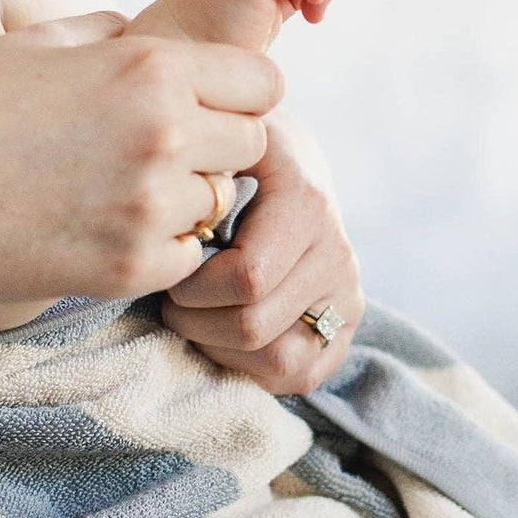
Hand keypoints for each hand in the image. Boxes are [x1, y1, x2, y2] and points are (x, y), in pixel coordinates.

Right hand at [0, 12, 283, 357]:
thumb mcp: (36, 44)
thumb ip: (109, 35)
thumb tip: (142, 36)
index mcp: (149, 69)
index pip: (264, 79)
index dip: (239, 89)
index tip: (208, 101)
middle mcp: (167, 135)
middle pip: (254, 141)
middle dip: (220, 140)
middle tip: (165, 147)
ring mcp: (153, 208)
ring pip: (222, 200)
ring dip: (191, 194)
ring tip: (127, 189)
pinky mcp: (133, 267)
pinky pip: (189, 254)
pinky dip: (165, 244)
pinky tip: (113, 227)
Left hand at [162, 111, 362, 393]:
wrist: (286, 164)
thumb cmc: (233, 154)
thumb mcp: (215, 142)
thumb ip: (199, 166)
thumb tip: (171, 203)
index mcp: (306, 203)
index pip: (247, 278)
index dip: (193, 288)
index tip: (170, 269)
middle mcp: (338, 252)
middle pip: (254, 325)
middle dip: (196, 320)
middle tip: (172, 298)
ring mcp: (347, 293)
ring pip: (278, 360)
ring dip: (220, 348)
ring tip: (197, 316)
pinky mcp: (346, 326)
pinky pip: (300, 375)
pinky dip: (251, 367)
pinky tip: (224, 336)